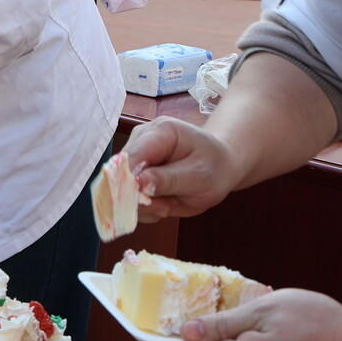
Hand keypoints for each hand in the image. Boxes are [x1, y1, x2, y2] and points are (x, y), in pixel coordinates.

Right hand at [120, 118, 246, 219]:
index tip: (139, 204)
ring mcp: (135, 155)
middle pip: (121, 173)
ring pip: (123, 188)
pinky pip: (129, 195)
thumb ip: (168, 180)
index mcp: (161, 132)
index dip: (127, 182)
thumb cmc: (215, 167)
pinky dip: (146, 206)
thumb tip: (138, 184)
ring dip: (145, 205)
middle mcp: (141, 139)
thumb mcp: (200, 176)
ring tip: (171, 203)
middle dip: (141, 198)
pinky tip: (165, 202)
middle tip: (166, 208)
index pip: (132, 156)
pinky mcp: (133, 171)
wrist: (220, 166)